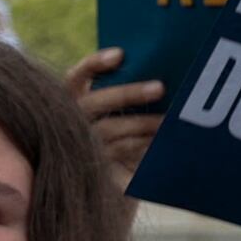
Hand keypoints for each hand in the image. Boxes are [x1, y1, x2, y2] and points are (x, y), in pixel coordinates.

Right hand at [64, 49, 164, 190]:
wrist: (110, 185)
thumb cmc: (122, 135)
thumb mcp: (120, 112)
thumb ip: (129, 92)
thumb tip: (164, 69)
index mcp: (74, 99)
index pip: (78, 76)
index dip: (95, 64)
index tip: (120, 54)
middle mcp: (71, 120)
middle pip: (96, 103)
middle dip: (128, 93)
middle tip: (160, 88)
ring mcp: (80, 146)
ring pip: (110, 130)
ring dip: (142, 124)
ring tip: (169, 121)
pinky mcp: (93, 170)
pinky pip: (118, 155)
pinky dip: (140, 147)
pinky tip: (158, 143)